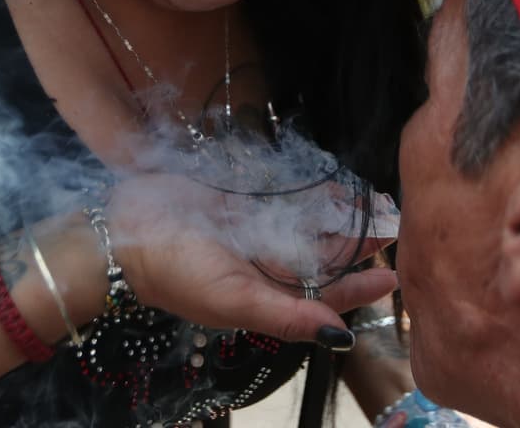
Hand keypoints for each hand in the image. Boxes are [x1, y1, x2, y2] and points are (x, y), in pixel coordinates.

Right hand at [106, 174, 397, 346]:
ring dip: (340, 216)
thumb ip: (288, 316)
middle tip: (395, 223)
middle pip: (325, 257)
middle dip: (359, 244)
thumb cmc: (177, 273)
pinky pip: (286, 197)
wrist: (124, 231)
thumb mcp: (234, 301)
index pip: (326, 295)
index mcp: (268, 295)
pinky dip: (311, 192)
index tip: (395, 274)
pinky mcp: (243, 201)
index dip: (360, 288)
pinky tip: (336, 183)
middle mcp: (267, 265)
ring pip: (310, 226)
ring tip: (375, 201)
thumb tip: (342, 337)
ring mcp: (256, 231)